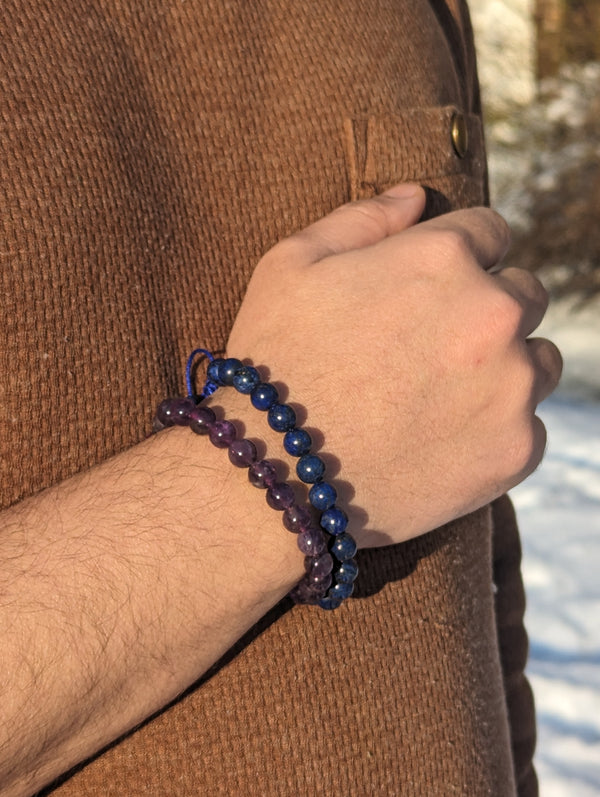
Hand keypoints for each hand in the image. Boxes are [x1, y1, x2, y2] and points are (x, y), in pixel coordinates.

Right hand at [227, 184, 561, 544]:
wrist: (277, 474)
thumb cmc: (276, 363)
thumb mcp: (291, 265)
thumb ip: (362, 218)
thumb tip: (416, 195)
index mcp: (443, 258)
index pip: (491, 231)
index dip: (460, 256)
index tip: (435, 288)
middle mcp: (492, 315)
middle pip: (524, 293)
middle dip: (486, 308)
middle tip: (431, 347)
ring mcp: (511, 387)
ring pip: (539, 360)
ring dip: (505, 368)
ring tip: (440, 396)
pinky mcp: (515, 449)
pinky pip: (528, 426)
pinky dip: (496, 429)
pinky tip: (442, 440)